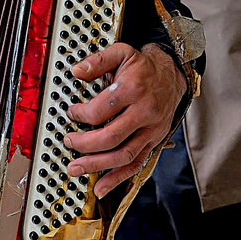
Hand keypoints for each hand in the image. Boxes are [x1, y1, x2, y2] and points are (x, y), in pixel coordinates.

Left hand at [63, 43, 186, 197]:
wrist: (172, 75)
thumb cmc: (143, 67)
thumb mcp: (122, 52)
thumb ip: (98, 60)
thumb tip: (77, 71)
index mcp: (133, 89)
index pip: (101, 110)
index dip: (80, 115)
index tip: (71, 114)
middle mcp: (144, 111)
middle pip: (111, 137)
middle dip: (84, 144)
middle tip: (68, 142)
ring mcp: (150, 129)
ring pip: (123, 154)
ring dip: (97, 165)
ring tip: (76, 168)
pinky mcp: (153, 141)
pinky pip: (136, 163)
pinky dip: (118, 178)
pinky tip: (101, 187)